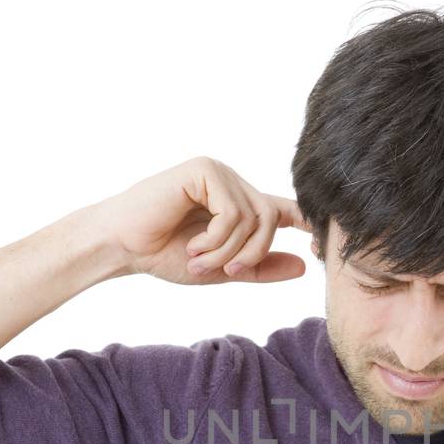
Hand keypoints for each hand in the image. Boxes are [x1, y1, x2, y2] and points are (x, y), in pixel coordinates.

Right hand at [88, 156, 311, 283]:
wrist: (123, 246)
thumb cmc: (164, 254)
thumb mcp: (221, 269)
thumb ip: (259, 267)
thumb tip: (304, 267)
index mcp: (239, 204)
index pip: (285, 209)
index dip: (309, 223)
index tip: (321, 246)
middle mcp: (233, 184)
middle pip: (272, 218)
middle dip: (252, 254)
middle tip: (224, 273)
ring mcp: (220, 173)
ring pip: (254, 218)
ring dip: (228, 251)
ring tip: (199, 260)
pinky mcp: (205, 170)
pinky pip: (233, 211)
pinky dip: (216, 238)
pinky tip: (193, 245)